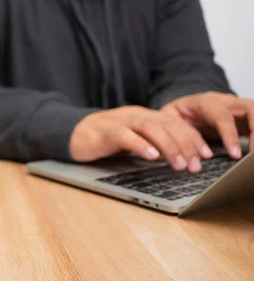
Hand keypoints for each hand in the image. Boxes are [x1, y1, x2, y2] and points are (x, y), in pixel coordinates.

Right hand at [69, 106, 213, 172]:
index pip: (176, 123)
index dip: (193, 138)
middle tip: (195, 166)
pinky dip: (141, 145)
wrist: (74, 133)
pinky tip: (151, 157)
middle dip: (185, 145)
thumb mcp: (135, 139)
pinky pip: (126, 136)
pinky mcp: (106, 132)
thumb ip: (155, 143)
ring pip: (151, 128)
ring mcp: (121, 122)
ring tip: (179, 164)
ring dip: (168, 147)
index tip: (206, 155)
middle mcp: (136, 115)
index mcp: (146, 116)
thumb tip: (181, 158)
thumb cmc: (106, 140)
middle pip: (167, 125)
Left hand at [161, 92, 253, 157]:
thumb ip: (174, 130)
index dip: (229, 135)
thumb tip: (176, 152)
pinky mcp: (245, 117)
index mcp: (205, 102)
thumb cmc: (177, 115)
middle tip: (252, 154)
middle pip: (249, 108)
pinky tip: (253, 150)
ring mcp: (238, 107)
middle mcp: (226, 101)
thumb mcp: (169, 119)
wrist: (184, 107)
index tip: (234, 155)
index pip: (222, 116)